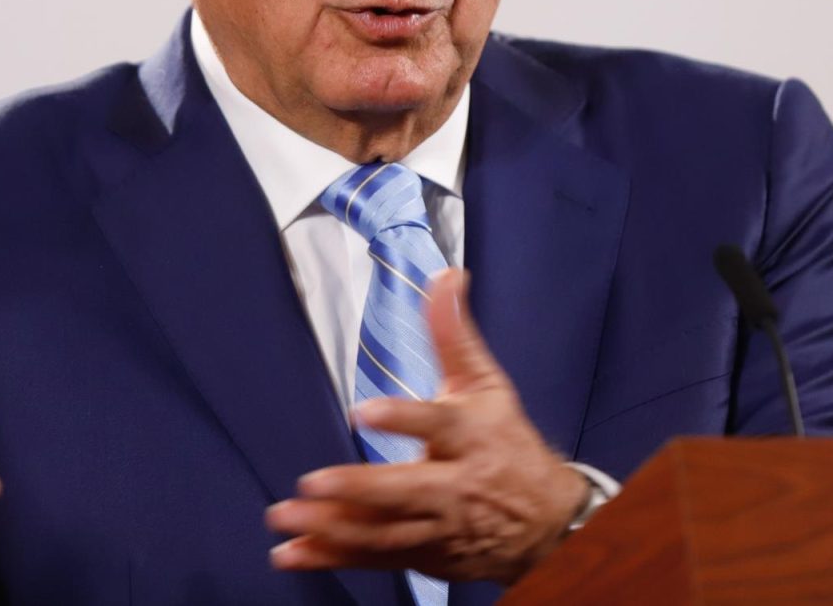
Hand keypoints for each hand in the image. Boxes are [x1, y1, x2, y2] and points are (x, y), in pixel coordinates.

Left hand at [266, 269, 588, 585]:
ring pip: (385, 532)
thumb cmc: (507, 442)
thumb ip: (455, 333)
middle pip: (407, 491)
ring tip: (285, 517)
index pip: (439, 426)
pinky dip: (332, 557)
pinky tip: (290, 553)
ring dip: (333, 528)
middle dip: (359, 490)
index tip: (365, 411)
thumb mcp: (486, 384)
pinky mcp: (425, 556)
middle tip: (312, 483)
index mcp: (471, 436)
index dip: (404, 418)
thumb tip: (446, 274)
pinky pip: (375, 559)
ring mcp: (439, 527)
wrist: (547, 522)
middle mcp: (456, 486)